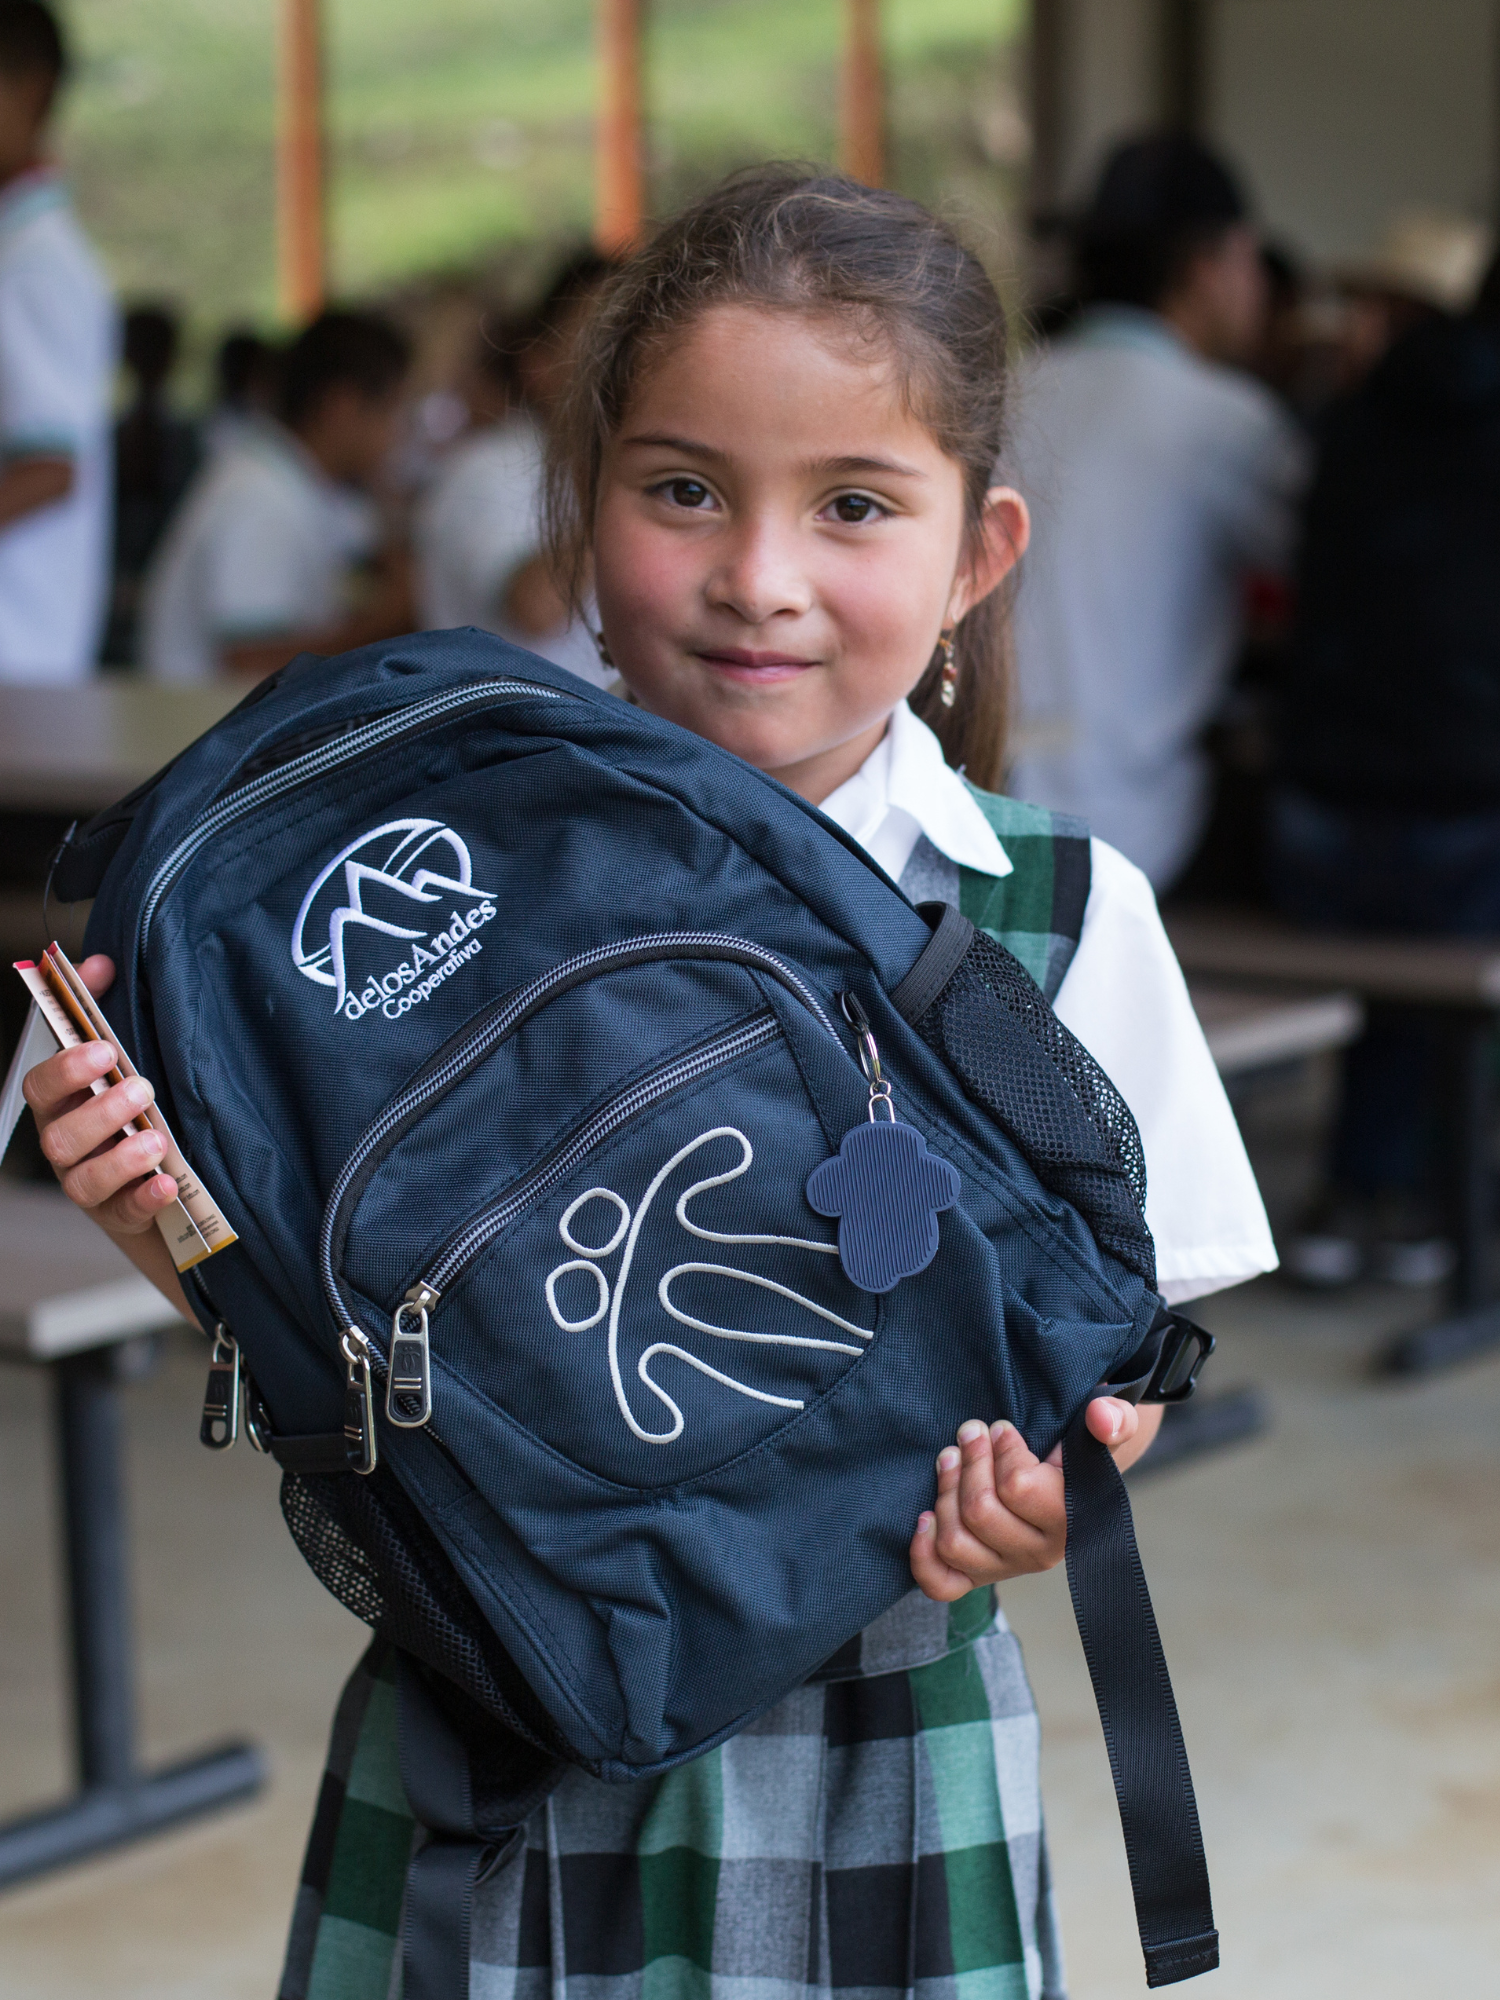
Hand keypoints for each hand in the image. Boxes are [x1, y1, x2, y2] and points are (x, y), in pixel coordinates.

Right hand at [21, 955, 179, 1240]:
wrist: (157, 1171)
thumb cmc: (131, 1106)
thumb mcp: (118, 1058)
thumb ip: (104, 1007)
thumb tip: (100, 963)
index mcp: (61, 1103)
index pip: (41, 1085)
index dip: (65, 1069)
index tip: (102, 1051)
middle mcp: (66, 1145)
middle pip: (61, 1135)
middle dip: (100, 1112)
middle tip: (143, 1089)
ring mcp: (88, 1184)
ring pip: (82, 1180)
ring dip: (119, 1159)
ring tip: (156, 1139)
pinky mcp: (119, 1214)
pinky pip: (123, 1212)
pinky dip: (144, 1198)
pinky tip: (166, 1183)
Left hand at [908, 1398, 1162, 1601]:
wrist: (1069, 1480)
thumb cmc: (1081, 1451)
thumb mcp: (1108, 1428)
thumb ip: (1115, 1419)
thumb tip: (1101, 1417)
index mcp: (1072, 1520)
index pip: (1017, 1488)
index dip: (1002, 1451)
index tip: (1001, 1428)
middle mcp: (1040, 1553)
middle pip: (980, 1514)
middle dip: (969, 1463)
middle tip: (971, 1432)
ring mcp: (1006, 1568)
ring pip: (956, 1542)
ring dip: (945, 1492)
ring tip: (949, 1457)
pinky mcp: (977, 1576)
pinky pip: (942, 1583)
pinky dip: (923, 1554)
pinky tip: (925, 1516)